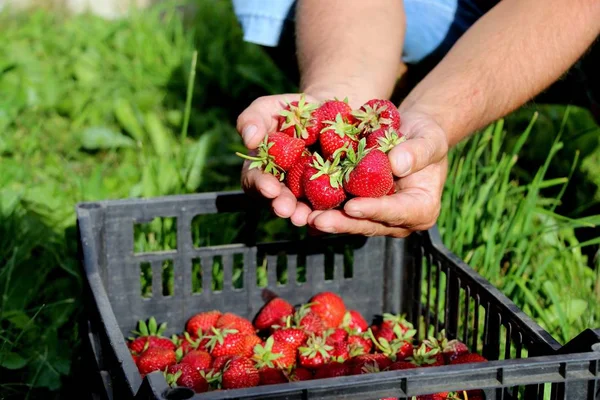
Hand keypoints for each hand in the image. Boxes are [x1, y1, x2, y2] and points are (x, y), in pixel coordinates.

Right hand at [236, 93, 321, 225]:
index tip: (269, 188)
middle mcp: (283, 187)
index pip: (255, 181)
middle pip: (279, 201)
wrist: (330, 111)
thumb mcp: (269, 107)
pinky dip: (332, 210)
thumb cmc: (293, 110)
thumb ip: (252, 119)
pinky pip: (331, 205)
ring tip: (307, 217)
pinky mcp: (332, 193)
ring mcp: (307, 193)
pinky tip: (335, 213)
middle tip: (287, 210)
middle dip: (282, 205)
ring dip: (304, 214)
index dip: (261, 185)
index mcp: (263, 170)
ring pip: (304, 208)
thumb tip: (249, 139)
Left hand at [307, 110, 448, 237]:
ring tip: (305, 217)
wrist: (411, 134)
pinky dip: (323, 210)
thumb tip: (397, 164)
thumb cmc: (426, 135)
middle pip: (369, 224)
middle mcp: (399, 220)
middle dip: (342, 223)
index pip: (396, 212)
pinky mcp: (360, 208)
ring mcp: (378, 217)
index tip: (351, 206)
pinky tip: (302, 210)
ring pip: (351, 222)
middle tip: (317, 220)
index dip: (373, 210)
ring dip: (328, 220)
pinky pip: (341, 212)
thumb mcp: (429, 138)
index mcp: (421, 208)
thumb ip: (418, 152)